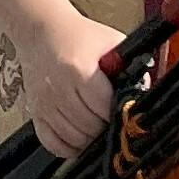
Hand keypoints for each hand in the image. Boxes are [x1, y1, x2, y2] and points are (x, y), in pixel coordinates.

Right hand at [14, 1, 122, 161]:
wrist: (43, 31)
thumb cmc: (79, 37)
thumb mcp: (110, 42)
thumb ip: (130, 67)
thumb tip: (143, 93)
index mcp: (79, 69)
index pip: (104, 107)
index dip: (117, 113)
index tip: (122, 110)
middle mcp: (59, 88)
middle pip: (89, 126)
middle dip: (105, 127)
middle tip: (111, 120)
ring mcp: (45, 103)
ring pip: (73, 138)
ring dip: (90, 139)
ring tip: (98, 127)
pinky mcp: (36, 111)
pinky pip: (52, 143)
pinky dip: (67, 148)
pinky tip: (79, 139)